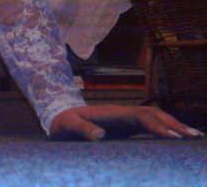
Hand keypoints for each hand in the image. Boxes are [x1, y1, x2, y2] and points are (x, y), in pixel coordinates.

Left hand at [50, 104, 203, 140]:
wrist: (59, 116)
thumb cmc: (63, 123)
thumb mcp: (68, 126)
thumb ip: (82, 129)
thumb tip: (99, 135)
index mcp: (111, 113)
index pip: (140, 116)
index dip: (157, 126)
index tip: (174, 138)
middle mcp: (121, 113)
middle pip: (152, 114)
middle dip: (173, 124)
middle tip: (194, 137)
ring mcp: (124, 118)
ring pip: (154, 117)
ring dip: (173, 125)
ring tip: (194, 137)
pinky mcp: (125, 126)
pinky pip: (149, 125)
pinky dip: (164, 130)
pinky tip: (176, 138)